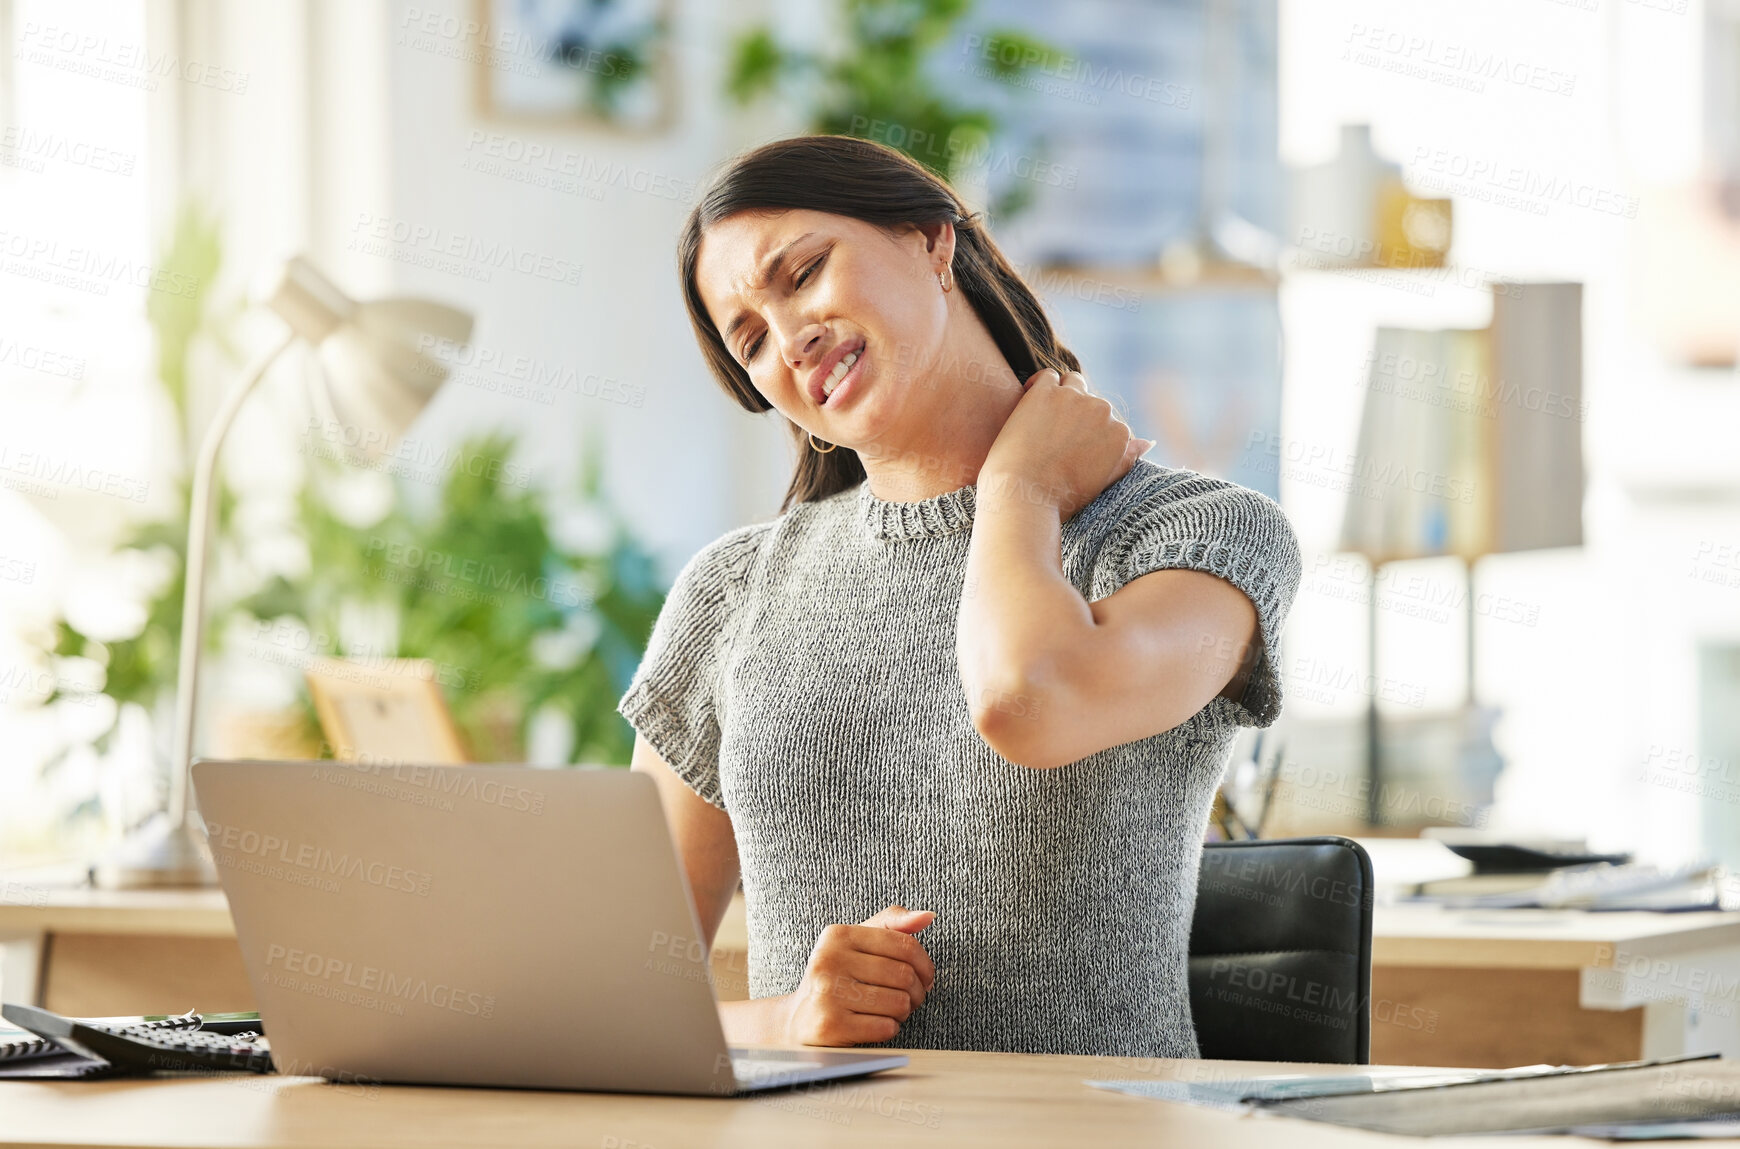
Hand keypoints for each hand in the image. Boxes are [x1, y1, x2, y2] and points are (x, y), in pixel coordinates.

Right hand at [780, 905, 935, 1046]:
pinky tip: (875, 1023)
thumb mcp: (858, 943)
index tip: (925, 977)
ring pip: (898, 1003)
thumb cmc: (838, 977)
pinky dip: (889, 1029)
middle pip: (904, 975)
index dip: (925, 964)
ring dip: (903, 1012)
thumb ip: (893, 924)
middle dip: (917, 992)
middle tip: (910, 998)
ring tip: (890, 1010)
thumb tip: (927, 916)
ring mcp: (827, 993)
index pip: (904, 944)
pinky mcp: (830, 1025)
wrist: (800, 1019)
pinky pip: (885, 1027)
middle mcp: (828, 960)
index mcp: (838, 935)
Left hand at [980, 368, 1151, 521]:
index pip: (1107, 421)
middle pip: (1091, 401)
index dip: (1086, 432)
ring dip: (1061, 395)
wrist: (1024, 497)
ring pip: (1072, 382)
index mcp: (1119, 434)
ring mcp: (1074, 399)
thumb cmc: (1060, 498)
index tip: (1068, 448)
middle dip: (1074, 414)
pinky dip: (1037, 385)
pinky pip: (1047, 376)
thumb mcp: (1100, 482)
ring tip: (1041, 419)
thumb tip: (1147, 443)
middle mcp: (1103, 411)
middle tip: (1050, 438)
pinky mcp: (1045, 392)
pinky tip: (1027, 405)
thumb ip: (1125, 459)